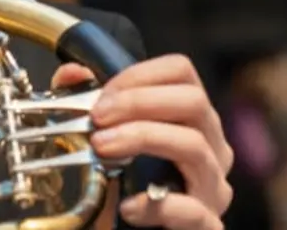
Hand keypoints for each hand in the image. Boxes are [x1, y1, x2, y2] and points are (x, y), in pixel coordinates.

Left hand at [52, 55, 233, 229]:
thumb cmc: (122, 183)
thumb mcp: (103, 136)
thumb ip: (84, 99)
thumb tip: (72, 73)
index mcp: (190, 117)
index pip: (182, 71)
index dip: (141, 74)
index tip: (104, 93)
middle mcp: (211, 146)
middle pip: (193, 102)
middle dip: (139, 102)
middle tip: (98, 117)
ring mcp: (214, 186)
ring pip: (194, 146)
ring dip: (142, 139)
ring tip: (101, 148)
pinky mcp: (208, 225)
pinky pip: (194, 211)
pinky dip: (158, 206)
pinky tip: (128, 207)